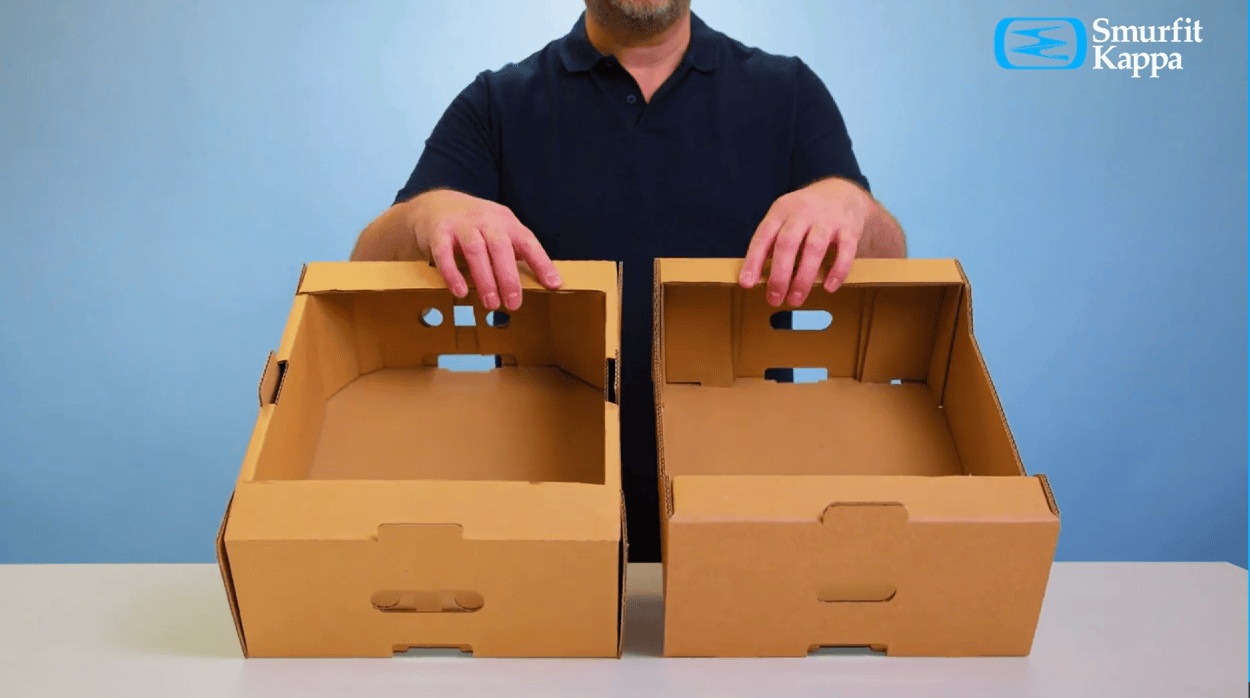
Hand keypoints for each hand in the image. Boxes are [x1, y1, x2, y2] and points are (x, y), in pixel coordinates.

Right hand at [407, 189, 561, 309]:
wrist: (436, 204)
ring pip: (475, 250)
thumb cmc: (476, 226)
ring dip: (485, 280)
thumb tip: (541, 282)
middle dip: (509, 277)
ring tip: (491, 303)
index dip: (542, 263)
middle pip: (501, 247)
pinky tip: (460, 291)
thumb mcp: (499, 231)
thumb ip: (516, 252)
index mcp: (506, 222)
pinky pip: (444, 254)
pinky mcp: (438, 232)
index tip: (553, 284)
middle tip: (514, 304)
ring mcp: (461, 225)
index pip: (528, 242)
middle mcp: (485, 220)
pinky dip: (452, 273)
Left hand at [738, 178, 870, 305]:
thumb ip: (771, 243)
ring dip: (804, 276)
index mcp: (781, 211)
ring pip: (814, 247)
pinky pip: (846, 249)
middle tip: (774, 299)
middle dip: (779, 274)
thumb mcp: (784, 218)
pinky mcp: (849, 228)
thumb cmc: (805, 214)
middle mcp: (803, 212)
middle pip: (787, 242)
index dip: (753, 260)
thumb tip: (754, 278)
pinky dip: (838, 270)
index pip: (763, 236)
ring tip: (796, 299)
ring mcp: (827, 219)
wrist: (843, 192)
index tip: (747, 283)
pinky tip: (829, 287)